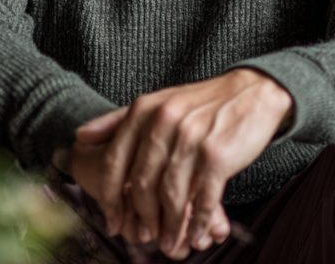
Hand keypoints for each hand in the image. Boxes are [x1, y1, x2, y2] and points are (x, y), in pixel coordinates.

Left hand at [74, 68, 292, 258]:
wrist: (254, 91)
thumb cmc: (205, 102)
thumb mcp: (161, 102)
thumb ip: (119, 120)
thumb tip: (80, 136)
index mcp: (146, 109)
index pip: (115, 163)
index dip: (111, 199)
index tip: (114, 222)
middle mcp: (165, 121)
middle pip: (142, 185)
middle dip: (142, 218)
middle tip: (146, 236)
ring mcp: (191, 138)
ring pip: (170, 197)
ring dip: (170, 227)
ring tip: (171, 243)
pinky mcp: (217, 155)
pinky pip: (201, 200)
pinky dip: (197, 223)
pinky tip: (196, 234)